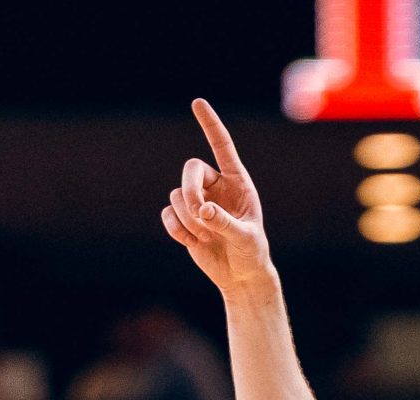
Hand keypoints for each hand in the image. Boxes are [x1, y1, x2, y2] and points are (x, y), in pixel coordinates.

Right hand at [162, 100, 274, 297]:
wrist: (240, 275)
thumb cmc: (251, 253)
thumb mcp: (246, 239)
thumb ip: (226, 223)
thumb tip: (203, 210)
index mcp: (237, 181)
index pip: (222, 146)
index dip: (210, 125)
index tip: (197, 103)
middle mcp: (216, 186)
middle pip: (190, 170)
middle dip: (189, 191)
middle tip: (199, 214)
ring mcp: (197, 201)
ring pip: (178, 196)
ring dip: (188, 219)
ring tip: (207, 237)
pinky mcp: (183, 219)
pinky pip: (168, 214)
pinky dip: (177, 229)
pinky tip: (193, 243)